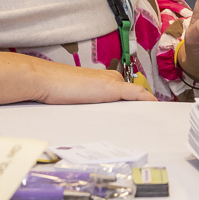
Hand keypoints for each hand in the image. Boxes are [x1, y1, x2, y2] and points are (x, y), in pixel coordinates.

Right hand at [0, 49, 155, 108]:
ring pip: (135, 96)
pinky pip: (134, 95)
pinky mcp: (110, 89)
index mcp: (100, 81)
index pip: (123, 92)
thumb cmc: (50, 89)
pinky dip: (144, 101)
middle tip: (154, 120)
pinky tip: (153, 108)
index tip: (143, 112)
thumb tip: (76, 110)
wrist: (42, 79)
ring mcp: (110, 83)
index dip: (133, 102)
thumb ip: (77, 101)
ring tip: (156, 119)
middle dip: (142, 106)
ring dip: (144, 106)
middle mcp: (108, 79)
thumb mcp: (67, 97)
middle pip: (131, 95)